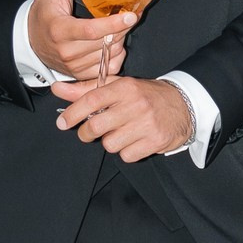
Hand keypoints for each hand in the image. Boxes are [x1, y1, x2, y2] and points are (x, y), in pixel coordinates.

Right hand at [28, 0, 132, 82]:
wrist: (31, 41)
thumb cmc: (44, 13)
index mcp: (60, 30)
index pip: (92, 30)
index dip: (113, 24)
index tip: (131, 15)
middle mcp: (67, 51)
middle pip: (105, 42)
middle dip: (121, 29)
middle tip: (128, 15)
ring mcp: (74, 66)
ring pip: (109, 55)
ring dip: (119, 41)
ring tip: (117, 28)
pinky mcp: (80, 75)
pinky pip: (108, 68)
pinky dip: (115, 56)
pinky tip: (112, 43)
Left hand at [52, 75, 192, 162]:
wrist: (184, 105)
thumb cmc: (145, 96)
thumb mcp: (118, 86)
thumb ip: (87, 89)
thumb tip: (57, 89)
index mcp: (125, 87)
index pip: (91, 100)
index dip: (72, 113)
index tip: (62, 122)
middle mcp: (136, 104)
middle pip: (96, 127)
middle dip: (87, 133)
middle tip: (89, 132)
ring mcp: (146, 124)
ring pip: (110, 144)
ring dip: (111, 142)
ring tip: (121, 133)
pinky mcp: (155, 141)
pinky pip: (126, 155)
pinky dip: (126, 151)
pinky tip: (134, 140)